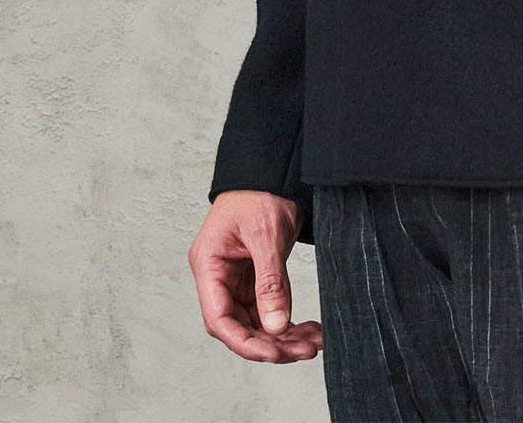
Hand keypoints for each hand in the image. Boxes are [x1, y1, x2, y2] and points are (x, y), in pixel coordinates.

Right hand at [189, 191, 322, 363]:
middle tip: (305, 350)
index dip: (245, 342)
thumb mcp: (266, 235)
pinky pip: (268, 308)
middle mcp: (218, 276)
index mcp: (209, 265)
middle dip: (272, 342)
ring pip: (256, 322)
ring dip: (283, 336)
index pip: (219, 318)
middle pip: (239, 326)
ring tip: (314, 342)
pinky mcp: (254, 277)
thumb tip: (275, 327)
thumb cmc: (259, 191)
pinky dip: (287, 320)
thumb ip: (270, 282)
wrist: (272, 170)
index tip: (274, 353)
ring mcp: (236, 279)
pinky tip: (309, 329)